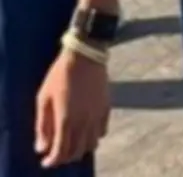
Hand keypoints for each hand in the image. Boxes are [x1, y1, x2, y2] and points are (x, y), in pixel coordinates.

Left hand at [34, 49, 109, 167]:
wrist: (85, 56)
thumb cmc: (60, 75)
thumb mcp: (43, 99)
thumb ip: (42, 125)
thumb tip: (41, 147)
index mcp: (66, 119)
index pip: (60, 151)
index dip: (52, 160)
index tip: (46, 161)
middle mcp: (84, 121)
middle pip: (77, 151)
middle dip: (65, 157)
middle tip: (57, 154)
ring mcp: (97, 115)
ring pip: (91, 144)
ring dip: (80, 149)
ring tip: (71, 145)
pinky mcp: (107, 108)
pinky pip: (102, 131)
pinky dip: (93, 137)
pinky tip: (85, 132)